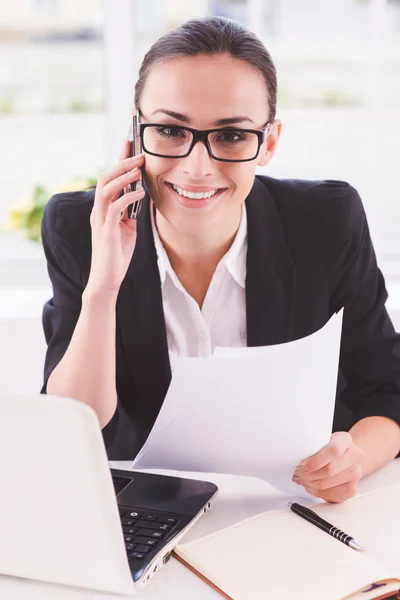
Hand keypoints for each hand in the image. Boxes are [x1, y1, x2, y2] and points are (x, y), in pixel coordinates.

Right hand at [86, 140, 145, 295]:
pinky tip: (140, 192)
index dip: (118, 160)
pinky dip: (127, 197)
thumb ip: (130, 213)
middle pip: (105, 178)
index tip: (129, 143)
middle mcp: (98, 211)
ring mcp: (100, 220)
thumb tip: (140, 196)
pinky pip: (114, 208)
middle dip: (121, 163)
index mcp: (102, 209)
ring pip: (106, 189)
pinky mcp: (106, 231)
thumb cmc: (116, 256)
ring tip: (139, 167)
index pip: (109, 178)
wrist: (107, 279)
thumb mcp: (127, 229)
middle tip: (139, 153)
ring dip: (123, 176)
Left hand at [292, 432, 363, 502]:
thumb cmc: (328, 447)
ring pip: (329, 484)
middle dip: (308, 475)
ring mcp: (356, 472)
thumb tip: (296, 455)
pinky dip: (319, 493)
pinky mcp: (353, 487)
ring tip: (301, 480)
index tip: (301, 465)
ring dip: (311, 484)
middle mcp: (355, 455)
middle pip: (329, 470)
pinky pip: (334, 495)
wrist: (345, 454)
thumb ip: (313, 445)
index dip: (315, 460)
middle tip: (297, 474)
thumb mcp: (321, 439)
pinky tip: (311, 487)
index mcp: (345, 439)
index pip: (333, 450)